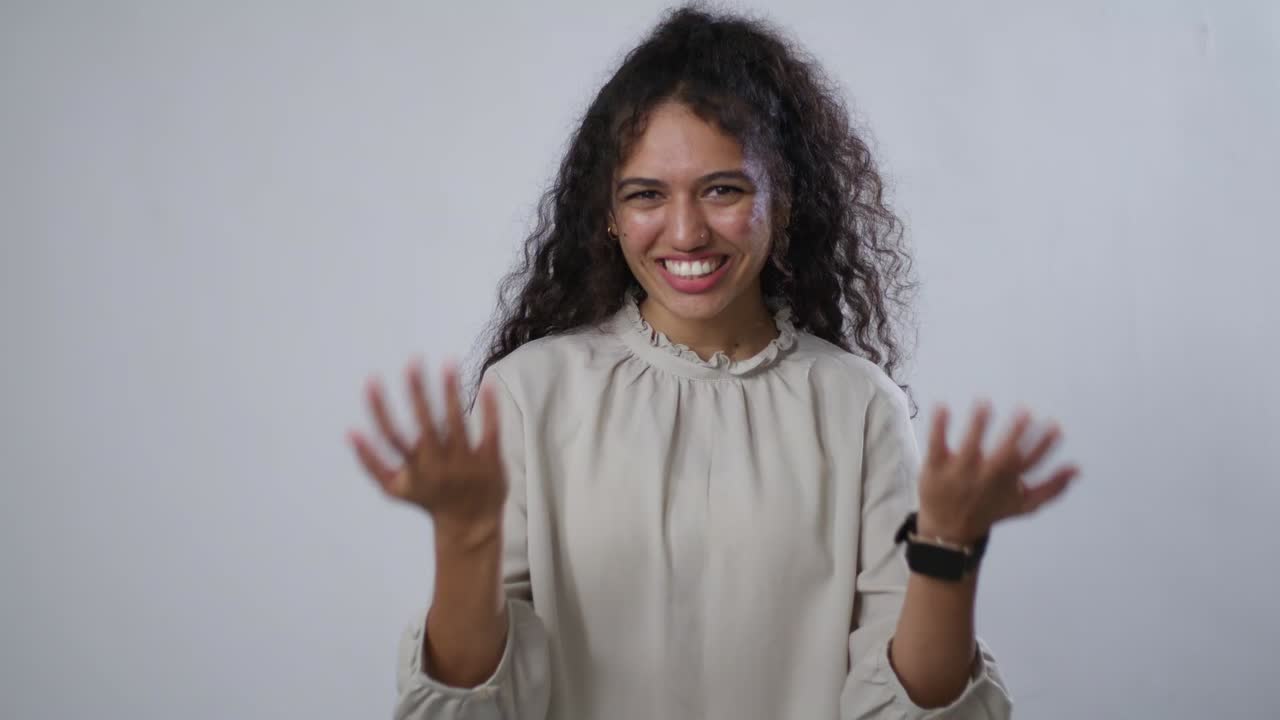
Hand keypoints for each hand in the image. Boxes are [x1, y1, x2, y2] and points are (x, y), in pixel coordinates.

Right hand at [348, 359, 506, 544]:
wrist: (471, 525)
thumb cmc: (428, 500)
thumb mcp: (395, 488)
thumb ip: (370, 462)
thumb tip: (349, 431)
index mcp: (414, 470)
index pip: (391, 436)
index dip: (379, 409)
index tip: (371, 379)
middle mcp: (438, 466)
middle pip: (425, 424)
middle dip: (417, 392)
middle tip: (413, 361)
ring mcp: (466, 463)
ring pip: (457, 422)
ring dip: (451, 391)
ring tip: (447, 362)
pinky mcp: (490, 460)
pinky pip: (490, 429)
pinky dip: (489, 407)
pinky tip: (487, 382)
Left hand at [917, 401, 1078, 542]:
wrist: (948, 531)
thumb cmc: (989, 510)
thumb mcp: (1024, 505)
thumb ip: (1052, 488)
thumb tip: (1078, 468)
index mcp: (1008, 481)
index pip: (1030, 462)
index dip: (1044, 445)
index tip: (1054, 426)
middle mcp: (985, 476)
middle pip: (1002, 455)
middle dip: (1015, 434)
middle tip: (1025, 411)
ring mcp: (959, 472)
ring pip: (969, 447)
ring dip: (978, 425)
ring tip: (985, 403)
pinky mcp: (935, 466)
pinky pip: (937, 444)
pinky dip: (939, 427)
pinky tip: (943, 405)